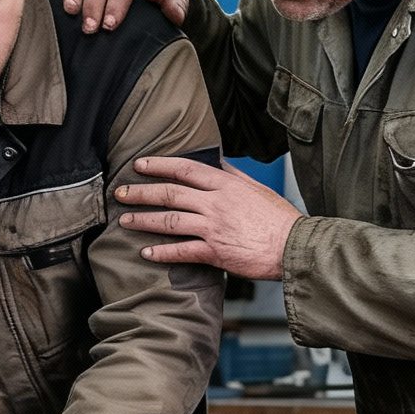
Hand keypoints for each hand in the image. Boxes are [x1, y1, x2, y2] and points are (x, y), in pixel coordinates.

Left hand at [117, 154, 299, 279]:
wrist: (294, 247)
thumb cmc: (279, 220)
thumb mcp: (258, 189)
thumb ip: (234, 175)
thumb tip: (218, 161)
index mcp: (226, 185)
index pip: (185, 169)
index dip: (159, 165)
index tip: (139, 165)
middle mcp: (216, 203)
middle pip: (170, 193)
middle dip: (141, 192)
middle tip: (120, 192)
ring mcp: (213, 228)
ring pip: (170, 221)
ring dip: (143, 220)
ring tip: (125, 220)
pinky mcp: (215, 252)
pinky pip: (181, 251)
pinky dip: (161, 252)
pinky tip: (146, 252)